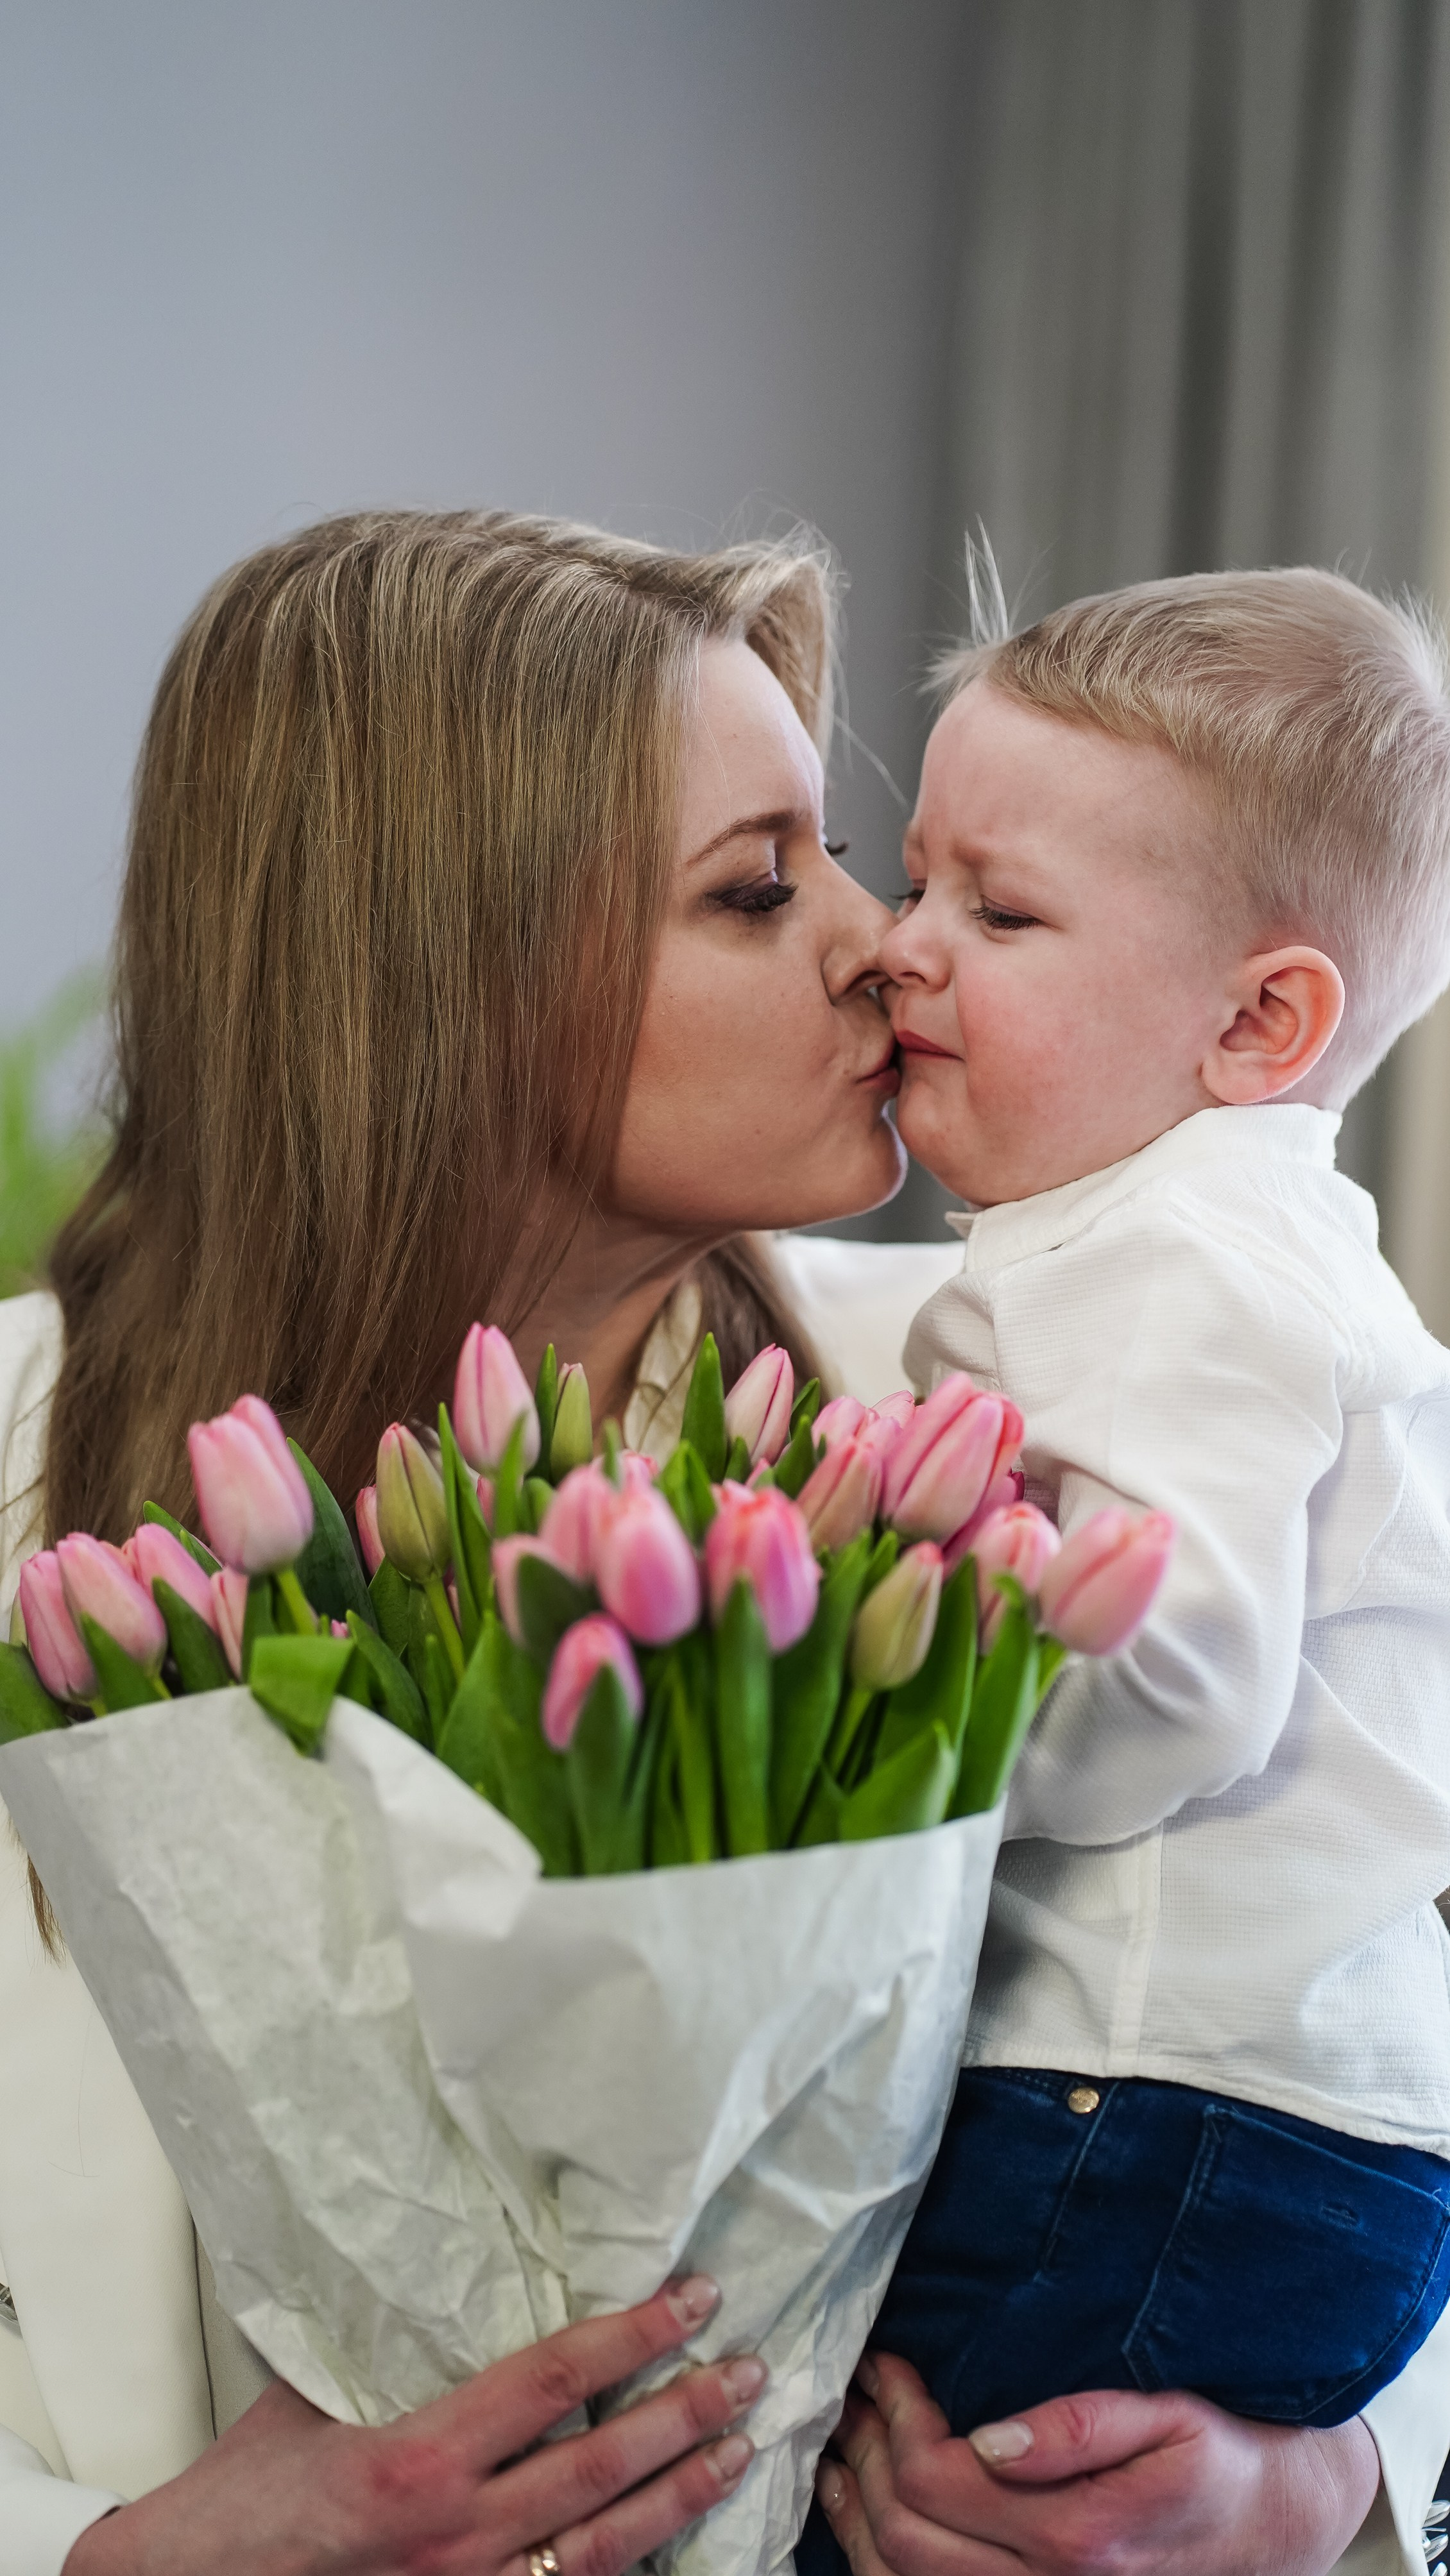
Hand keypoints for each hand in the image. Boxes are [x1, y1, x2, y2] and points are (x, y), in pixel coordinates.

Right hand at [64, 2275, 760, 2575]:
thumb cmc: (244, 2497)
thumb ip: (393, 2351)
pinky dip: (629, 2568)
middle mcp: (457, 2536)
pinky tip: (672, 2541)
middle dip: (687, 2415)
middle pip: (602, 2469)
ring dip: (681, 2495)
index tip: (689, 2298)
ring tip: (740, 2450)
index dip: (632, 2338)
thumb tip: (455, 2281)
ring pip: (606, 2548)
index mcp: (418, 2459)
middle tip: (750, 2372)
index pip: (554, 2381)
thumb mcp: (314, 2398)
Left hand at [815, 2351, 1379, 2575]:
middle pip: (905, 2537)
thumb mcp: (1173, 2419)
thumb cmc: (1223, 2460)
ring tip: (843, 2444)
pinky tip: (864, 2510)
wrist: (1274, 2528)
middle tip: (860, 2389)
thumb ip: (1082, 2426)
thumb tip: (991, 2436)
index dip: (898, 2415)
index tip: (889, 2361)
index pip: (938, 2480)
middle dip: (868, 2454)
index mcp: (1075, 2536)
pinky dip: (879, 2558)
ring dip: (858, 2511)